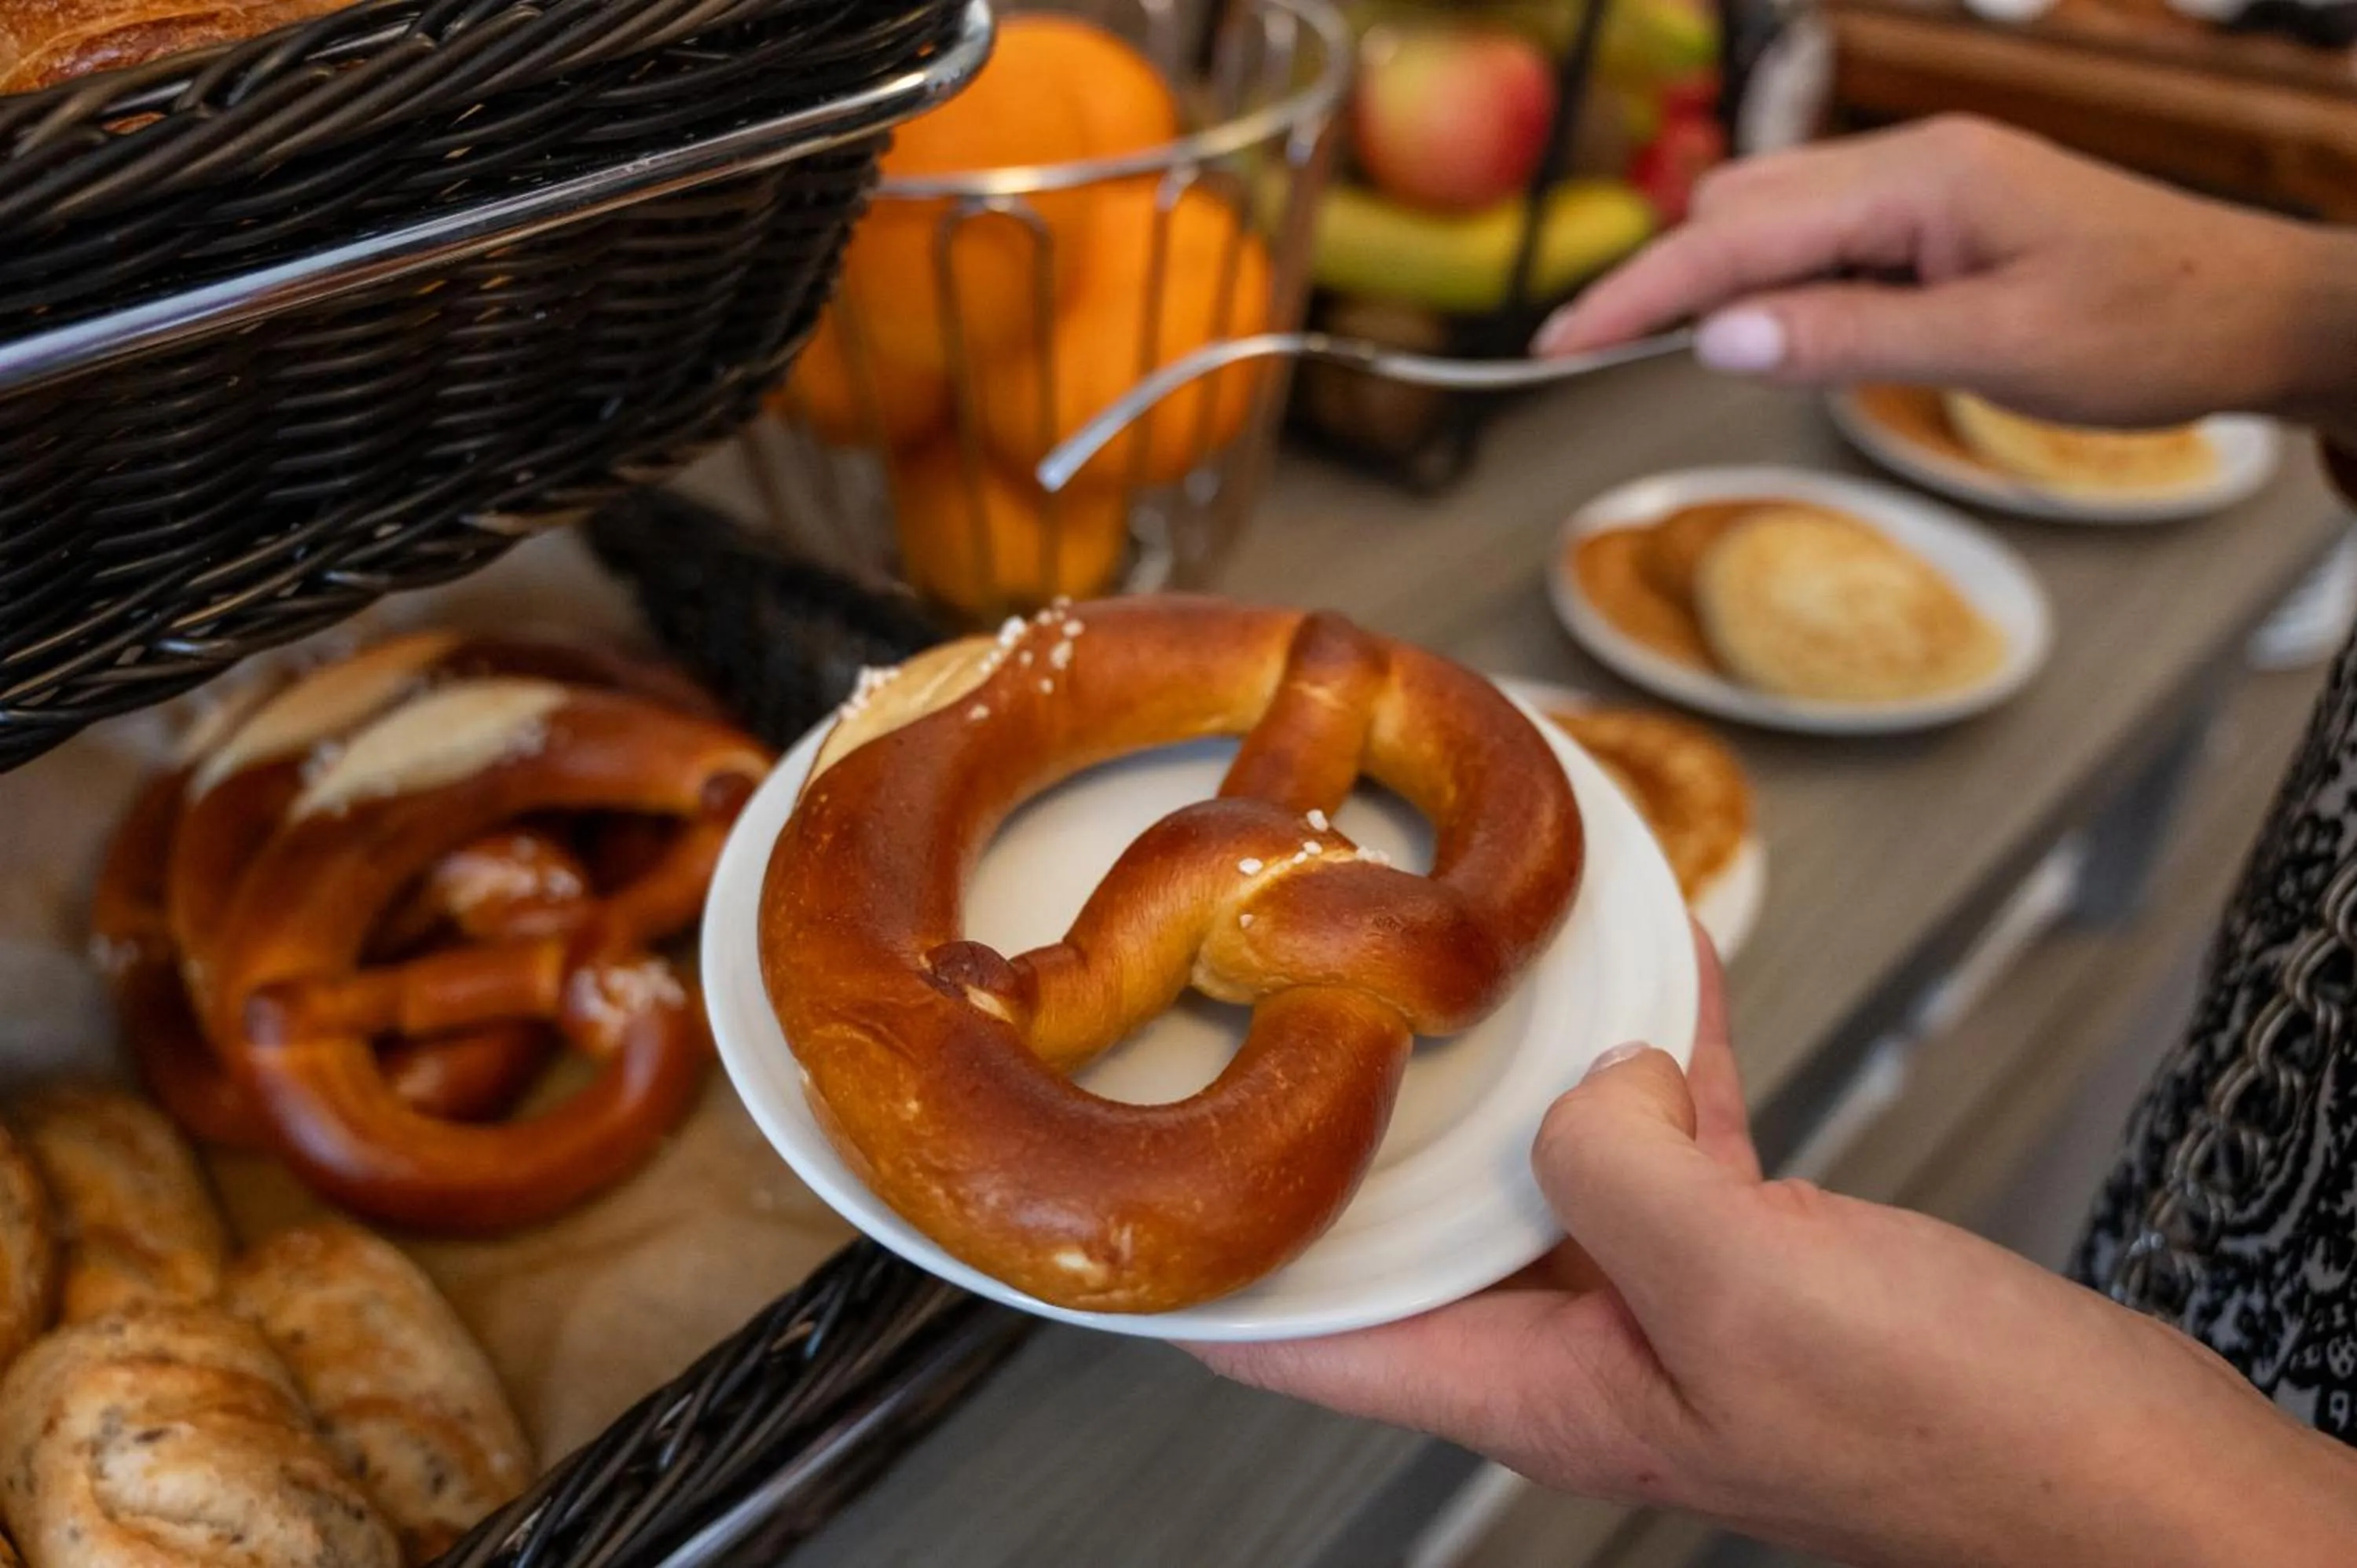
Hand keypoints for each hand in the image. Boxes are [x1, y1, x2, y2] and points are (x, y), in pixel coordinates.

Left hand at [1191, 929, 2356, 1567]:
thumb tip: (1577, 1080)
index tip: (1114, 1197)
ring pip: (1547, 1155)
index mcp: (1543, 1390)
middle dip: (1347, 1120)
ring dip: (1510, 1055)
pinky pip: (1673, 1132)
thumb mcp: (1756, 1288)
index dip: (1198, 1274)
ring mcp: (1673, 1303)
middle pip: (1411, 1225)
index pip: (1308, 1342)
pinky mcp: (1766, 1263)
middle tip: (1274, 1002)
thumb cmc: (1968, 1447)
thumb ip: (1625, 1167)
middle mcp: (1583, 1348)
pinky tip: (1656, 962)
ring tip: (1460, 943)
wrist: (2145, 1492)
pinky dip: (1654, 1048)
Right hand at [1537, 116, 2356, 439]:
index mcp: (1919, 179)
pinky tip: (1792, 338)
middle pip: (1736, 206)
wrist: (2259, 310)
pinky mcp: (1938, 214)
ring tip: (1709, 364)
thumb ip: (1845, 340)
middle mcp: (1912, 162)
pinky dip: (1782, 290)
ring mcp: (1925, 183)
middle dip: (1662, 284)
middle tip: (1593, 365)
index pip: (1736, 234)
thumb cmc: (2152, 326)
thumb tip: (1716, 339)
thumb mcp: (1992, 350)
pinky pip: (1825, 240)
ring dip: (1726, 289)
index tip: (1554, 346)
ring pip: (1773, 219)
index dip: (1635, 295)